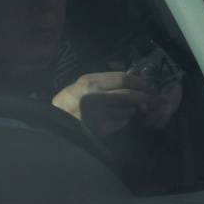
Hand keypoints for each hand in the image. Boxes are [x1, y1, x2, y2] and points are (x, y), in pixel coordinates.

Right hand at [52, 71, 179, 137]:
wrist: (54, 124)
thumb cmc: (70, 101)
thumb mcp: (84, 84)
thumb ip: (107, 80)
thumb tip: (135, 74)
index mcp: (90, 82)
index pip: (123, 79)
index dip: (139, 81)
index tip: (146, 84)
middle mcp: (94, 97)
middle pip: (128, 94)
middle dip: (142, 96)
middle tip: (148, 98)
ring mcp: (97, 115)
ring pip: (126, 110)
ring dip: (131, 110)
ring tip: (126, 109)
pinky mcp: (99, 130)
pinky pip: (121, 123)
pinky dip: (123, 120)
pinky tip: (115, 118)